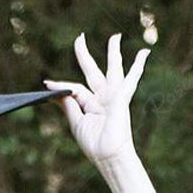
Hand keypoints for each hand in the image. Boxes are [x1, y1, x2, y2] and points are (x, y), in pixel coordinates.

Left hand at [43, 32, 148, 166]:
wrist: (108, 156)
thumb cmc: (94, 144)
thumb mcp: (76, 121)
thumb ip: (68, 104)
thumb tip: (55, 90)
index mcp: (91, 105)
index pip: (75, 89)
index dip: (61, 85)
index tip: (47, 82)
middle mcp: (102, 98)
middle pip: (93, 71)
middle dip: (85, 55)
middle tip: (80, 37)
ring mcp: (113, 96)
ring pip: (114, 69)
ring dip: (114, 52)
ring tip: (116, 36)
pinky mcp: (122, 97)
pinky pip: (132, 78)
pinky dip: (138, 66)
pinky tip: (145, 53)